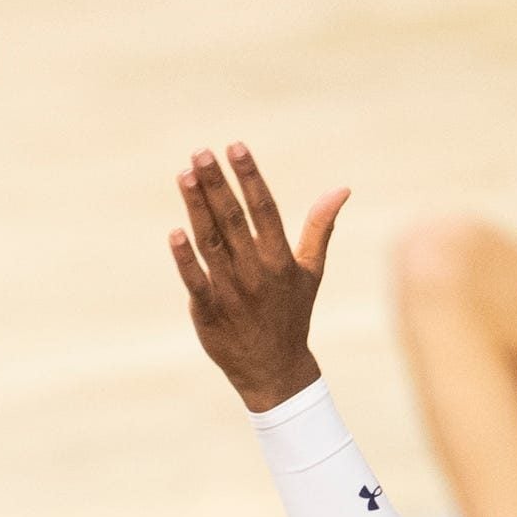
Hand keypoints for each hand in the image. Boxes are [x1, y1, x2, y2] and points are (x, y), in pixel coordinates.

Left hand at [169, 144, 349, 412]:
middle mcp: (256, 272)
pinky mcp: (209, 311)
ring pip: (211, 242)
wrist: (275, 371)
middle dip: (216, 184)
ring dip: (197, 209)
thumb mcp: (311, 271)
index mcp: (280, 259)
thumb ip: (320, 227)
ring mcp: (231, 291)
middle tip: (201, 152)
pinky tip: (174, 233)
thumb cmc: (292, 314)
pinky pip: (195, 280)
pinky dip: (185, 259)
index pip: (264, 209)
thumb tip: (342, 189)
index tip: (236, 146)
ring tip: (184, 174)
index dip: (249, 177)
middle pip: (233, 220)